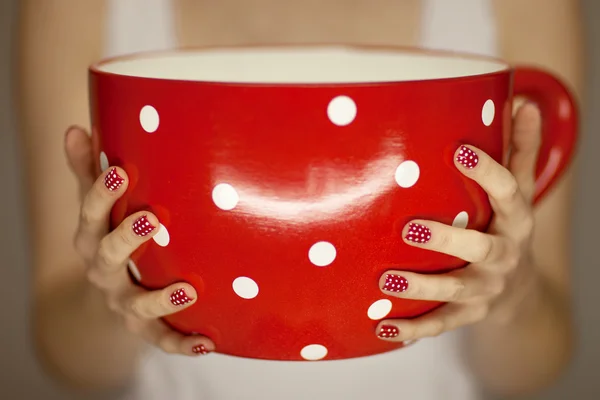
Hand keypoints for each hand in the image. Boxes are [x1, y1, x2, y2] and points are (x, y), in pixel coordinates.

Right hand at [65, 126, 213, 355]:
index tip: (118, 172)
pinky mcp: (142, 327)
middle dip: (128, 237)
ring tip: (188, 289)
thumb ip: (89, 170)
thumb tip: (74, 128)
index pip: (90, 213)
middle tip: (153, 217)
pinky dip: (181, 342)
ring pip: (135, 304)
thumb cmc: (109, 234)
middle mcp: (102, 271)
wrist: (110, 290)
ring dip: (160, 299)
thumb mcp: (98, 205)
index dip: (100, 193)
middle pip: (109, 255)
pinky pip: (160, 338)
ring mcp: (122, 301)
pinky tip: (207, 342)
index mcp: (92, 236)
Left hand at [375, 103, 542, 342]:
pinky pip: (440, 325)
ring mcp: (486, 290)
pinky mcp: (468, 315)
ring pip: (455, 293)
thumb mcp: (519, 192)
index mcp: (516, 221)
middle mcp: (503, 257)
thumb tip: (524, 102)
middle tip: (410, 228)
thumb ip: (518, 151)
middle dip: (448, 242)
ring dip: (421, 289)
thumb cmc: (506, 227)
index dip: (487, 172)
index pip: (509, 193)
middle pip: (481, 250)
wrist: (518, 288)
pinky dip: (412, 329)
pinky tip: (382, 327)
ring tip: (386, 281)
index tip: (458, 150)